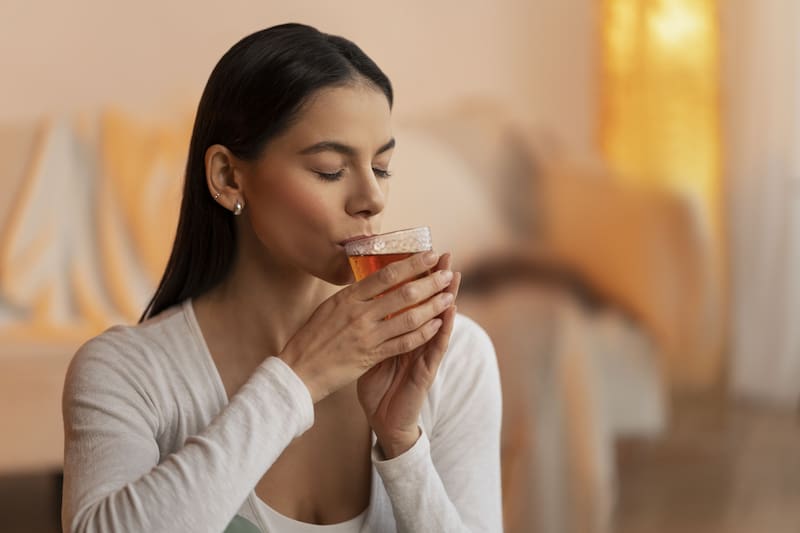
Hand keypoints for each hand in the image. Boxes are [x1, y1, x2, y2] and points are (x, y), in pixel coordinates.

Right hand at [278, 251, 455, 402]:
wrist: (299, 370)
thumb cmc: (312, 338)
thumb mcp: (329, 308)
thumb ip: (353, 296)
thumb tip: (371, 280)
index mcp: (348, 298)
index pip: (386, 275)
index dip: (411, 263)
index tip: (430, 255)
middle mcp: (359, 313)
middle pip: (403, 293)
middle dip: (430, 282)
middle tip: (447, 274)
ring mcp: (367, 335)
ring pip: (409, 317)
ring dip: (432, 306)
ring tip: (448, 297)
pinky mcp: (371, 356)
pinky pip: (404, 342)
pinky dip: (423, 333)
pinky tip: (437, 325)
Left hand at [357, 253, 461, 457]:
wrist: (382, 419)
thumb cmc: (377, 384)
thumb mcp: (371, 350)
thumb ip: (373, 328)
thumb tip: (359, 302)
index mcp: (401, 332)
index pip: (412, 300)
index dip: (418, 278)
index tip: (422, 253)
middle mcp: (416, 339)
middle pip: (429, 304)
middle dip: (436, 279)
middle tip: (445, 255)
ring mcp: (424, 353)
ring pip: (439, 321)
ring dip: (448, 297)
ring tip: (455, 276)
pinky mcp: (426, 370)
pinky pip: (436, 346)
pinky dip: (444, 329)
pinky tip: (450, 312)